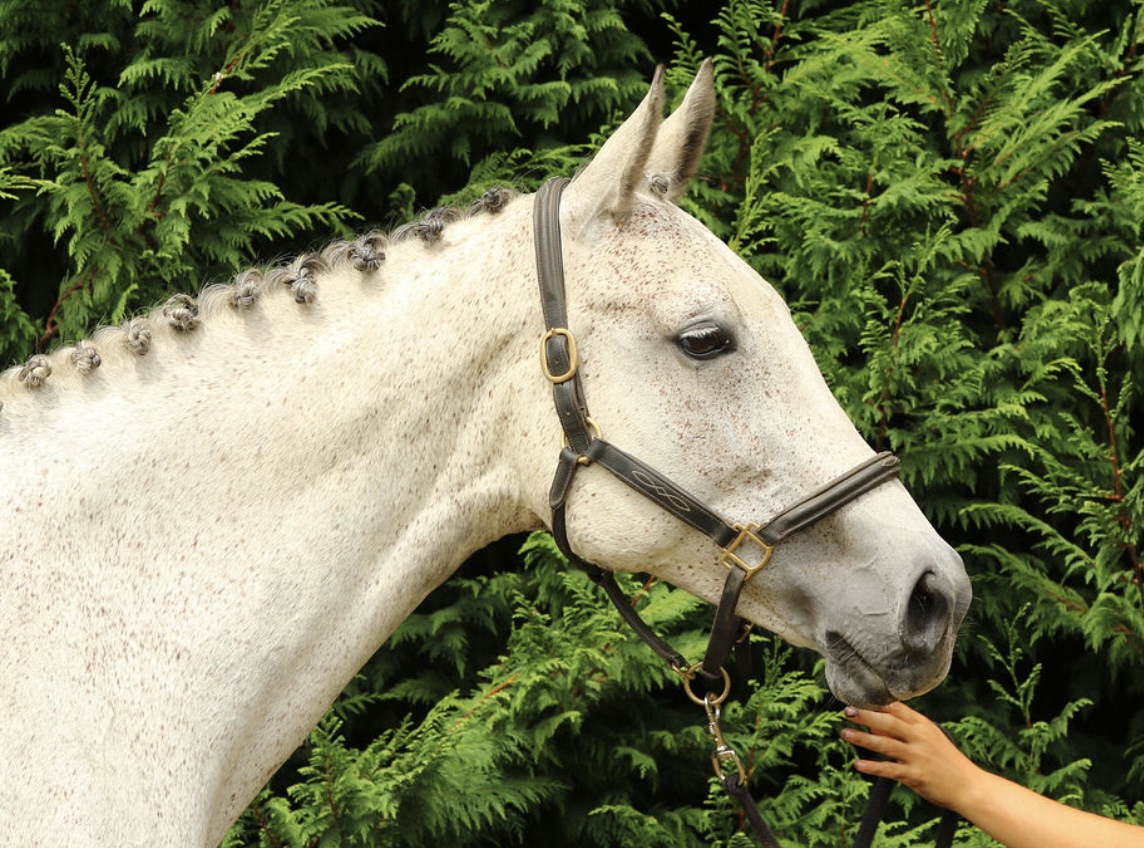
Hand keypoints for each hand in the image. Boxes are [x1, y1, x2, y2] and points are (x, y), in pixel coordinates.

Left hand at [841, 701, 979, 811]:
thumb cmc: (945, 761)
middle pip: (889, 722)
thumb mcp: (927, 739)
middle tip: (847, 710)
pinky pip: (891, 769)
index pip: (897, 707)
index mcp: (922, 725)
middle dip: (866, 715)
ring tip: (845, 734)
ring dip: (864, 739)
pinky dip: (874, 767)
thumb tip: (873, 725)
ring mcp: (917, 756)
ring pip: (886, 744)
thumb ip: (901, 731)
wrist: (969, 786)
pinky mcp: (916, 775)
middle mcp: (919, 737)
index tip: (856, 696)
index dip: (876, 702)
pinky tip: (859, 765)